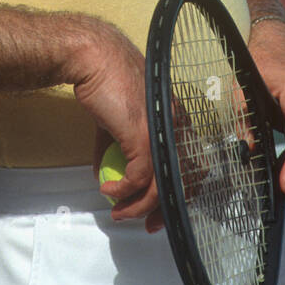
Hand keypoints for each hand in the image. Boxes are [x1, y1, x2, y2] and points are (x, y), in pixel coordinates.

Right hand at [70, 22, 163, 230]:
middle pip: (182, 181)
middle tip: (147, 225)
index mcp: (176, 119)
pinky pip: (136, 179)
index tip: (158, 209)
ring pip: (158, 185)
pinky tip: (108, 191)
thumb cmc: (107, 81)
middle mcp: (175, 127)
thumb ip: (119, 146)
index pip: (190, 164)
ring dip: (137, 207)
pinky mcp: (143, 137)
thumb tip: (109, 174)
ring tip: (119, 213)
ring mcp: (161, 133)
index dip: (177, 191)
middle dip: (165, 210)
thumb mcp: (119, 119)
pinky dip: (121, 191)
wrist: (95, 60)